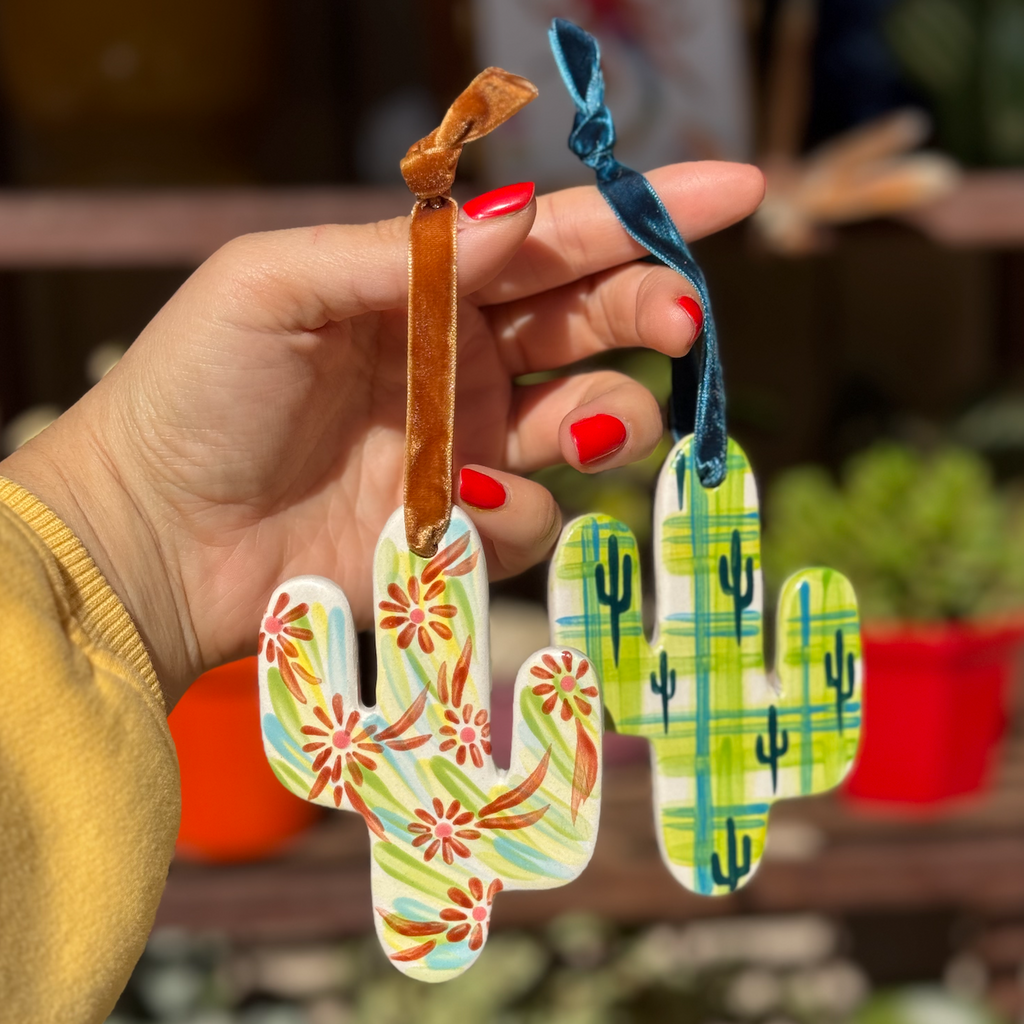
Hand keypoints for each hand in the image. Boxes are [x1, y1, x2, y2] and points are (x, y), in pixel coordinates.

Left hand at [1, 162, 762, 704]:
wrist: (152, 532)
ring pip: (589, 423)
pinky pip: (529, 520)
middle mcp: (463, 360)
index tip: (735, 191)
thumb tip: (522, 214)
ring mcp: (469, 447)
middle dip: (650, 311)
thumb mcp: (277, 285)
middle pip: (593, 324)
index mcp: (426, 287)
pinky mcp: (461, 530)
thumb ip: (401, 253)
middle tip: (679, 317)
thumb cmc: (196, 390)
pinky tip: (453, 510)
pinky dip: (510, 514)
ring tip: (577, 429)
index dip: (644, 213)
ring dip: (607, 420)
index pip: (553, 239)